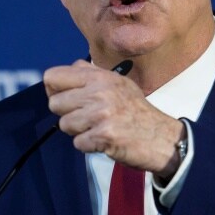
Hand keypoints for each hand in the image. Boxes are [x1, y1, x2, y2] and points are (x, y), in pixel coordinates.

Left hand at [43, 60, 184, 177]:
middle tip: (86, 118)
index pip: (53, 76)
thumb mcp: (118, 82)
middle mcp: (99, 91)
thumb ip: (91, 74)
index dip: (54, 90)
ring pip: (64, 124)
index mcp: (99, 77)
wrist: (161, 137)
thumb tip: (69, 68)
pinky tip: (104, 140)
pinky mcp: (103, 135)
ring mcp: (101, 113)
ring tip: (98, 128)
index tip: (66, 99)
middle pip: (54, 103)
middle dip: (67, 114)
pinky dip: (89, 145)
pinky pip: (78, 143)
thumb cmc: (137, 111)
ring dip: (78, 131)